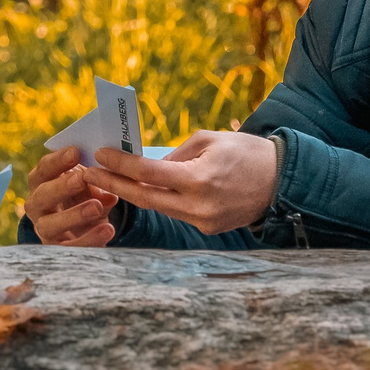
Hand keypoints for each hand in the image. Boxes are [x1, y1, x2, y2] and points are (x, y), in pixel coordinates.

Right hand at [24, 146, 119, 247]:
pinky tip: (107, 229)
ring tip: (96, 207)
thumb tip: (110, 173)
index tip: (75, 152)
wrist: (86, 230)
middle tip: (81, 179)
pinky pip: (69, 248)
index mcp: (42, 183)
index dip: (57, 161)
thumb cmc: (84, 197)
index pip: (43, 169)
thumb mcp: (89, 186)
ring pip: (49, 224)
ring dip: (73, 215)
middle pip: (41, 195)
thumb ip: (95, 179)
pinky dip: (88, 239)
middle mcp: (37, 205)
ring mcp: (44, 229)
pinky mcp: (57, 249)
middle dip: (61, 187)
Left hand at [83, 130, 278, 236]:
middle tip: (87, 173)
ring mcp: (204, 222)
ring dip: (132, 194)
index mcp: (200, 178)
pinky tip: (142, 190)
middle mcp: (199, 206)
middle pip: (144, 198)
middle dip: (113, 184)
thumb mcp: (209, 139)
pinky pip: (177, 213)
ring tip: (108, 179)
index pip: (148, 173)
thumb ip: (175, 154)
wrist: (283, 180)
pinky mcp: (208, 230)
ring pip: (159, 208)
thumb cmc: (246, 152)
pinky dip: (161, 201)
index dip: (120, 164)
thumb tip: (146, 166)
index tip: (99, 154)